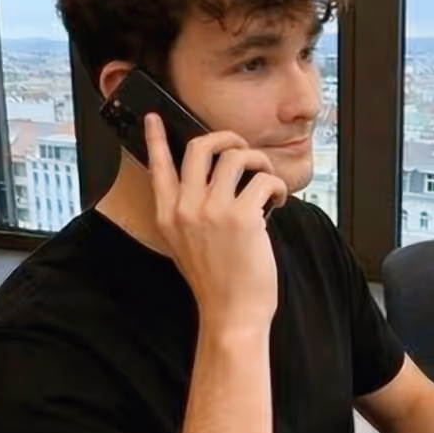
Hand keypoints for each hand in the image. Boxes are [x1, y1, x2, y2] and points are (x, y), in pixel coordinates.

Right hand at [145, 114, 287, 332]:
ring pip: (236, 156)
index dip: (155, 138)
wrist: (231, 314)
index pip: (158, 166)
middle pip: (199, 147)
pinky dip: (277, 186)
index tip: (154, 118)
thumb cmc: (216, 282)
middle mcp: (185, 208)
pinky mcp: (242, 217)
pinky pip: (264, 180)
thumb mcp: (185, 246)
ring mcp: (212, 211)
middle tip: (242, 147)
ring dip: (259, 161)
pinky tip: (279, 202)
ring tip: (267, 181)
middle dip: (227, 138)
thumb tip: (213, 182)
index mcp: (168, 215)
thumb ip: (189, 214)